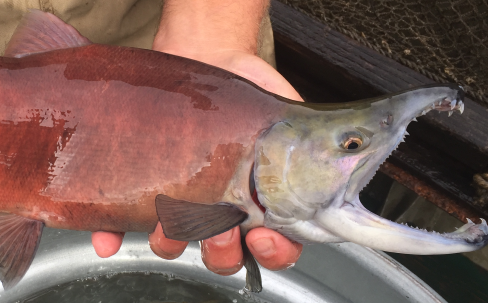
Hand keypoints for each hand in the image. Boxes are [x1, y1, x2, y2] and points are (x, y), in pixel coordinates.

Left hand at [90, 0, 302, 273]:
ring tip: (171, 218)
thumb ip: (328, 144)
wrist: (209, 56)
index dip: (272, 253)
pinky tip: (107, 235)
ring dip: (171, 240)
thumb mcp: (297, 122)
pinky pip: (123, 223)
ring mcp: (181, 200)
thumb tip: (380, 135)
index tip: (265, 236)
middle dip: (220, 248)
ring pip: (174, 243)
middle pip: (221, 255)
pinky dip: (113, 233)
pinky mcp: (143, 186)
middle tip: (220, 225)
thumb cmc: (254, 95)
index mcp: (262, 206)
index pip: (274, 249)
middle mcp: (221, 210)